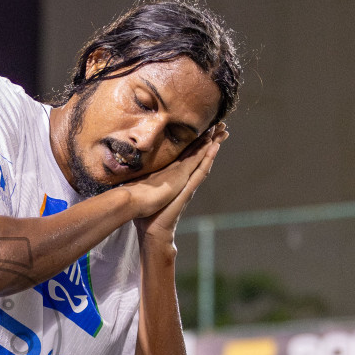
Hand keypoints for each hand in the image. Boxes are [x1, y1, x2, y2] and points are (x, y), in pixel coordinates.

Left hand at [133, 126, 225, 247]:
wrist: (152, 229)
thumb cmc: (147, 214)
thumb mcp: (144, 191)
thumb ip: (143, 182)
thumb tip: (132, 174)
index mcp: (174, 178)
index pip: (187, 156)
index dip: (196, 143)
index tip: (204, 129)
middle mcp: (184, 180)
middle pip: (200, 156)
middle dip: (210, 140)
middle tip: (221, 125)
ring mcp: (188, 184)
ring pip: (204, 161)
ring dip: (213, 146)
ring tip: (223, 132)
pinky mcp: (188, 189)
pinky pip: (201, 171)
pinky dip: (208, 158)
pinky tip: (215, 148)